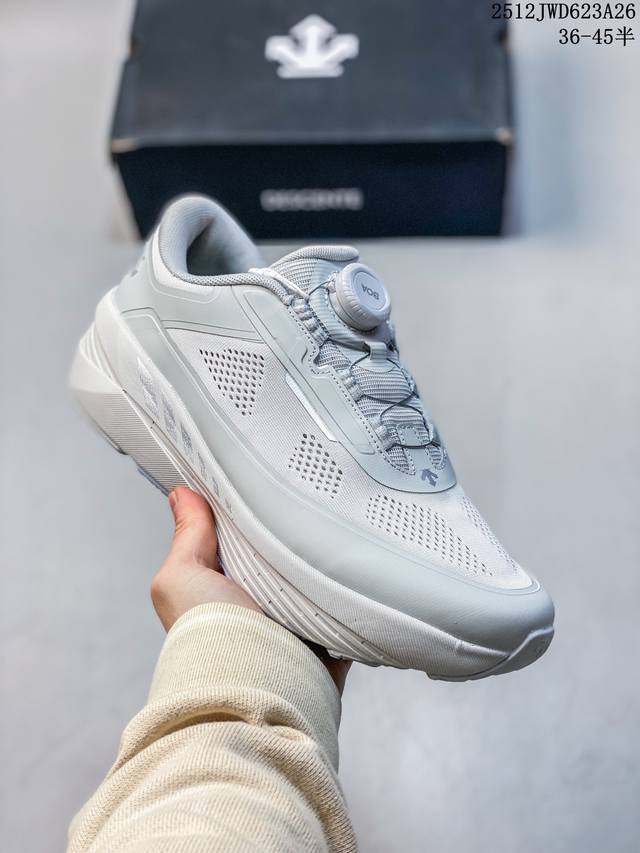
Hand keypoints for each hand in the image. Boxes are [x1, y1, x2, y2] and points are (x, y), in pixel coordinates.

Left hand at [151, 486, 349, 693]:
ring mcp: (296, 623)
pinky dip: (353, 591)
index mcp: (226, 586)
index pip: (242, 539)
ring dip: (325, 562)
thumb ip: (187, 538)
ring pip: (317, 579)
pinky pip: (347, 606)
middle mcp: (261, 604)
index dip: (251, 512)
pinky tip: (359, 564)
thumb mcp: (181, 577)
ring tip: (337, 526)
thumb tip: (181, 494)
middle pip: (283, 556)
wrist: (253, 688)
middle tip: (310, 497)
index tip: (267, 478)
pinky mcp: (329, 639)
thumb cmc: (208, 637)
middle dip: (294, 534)